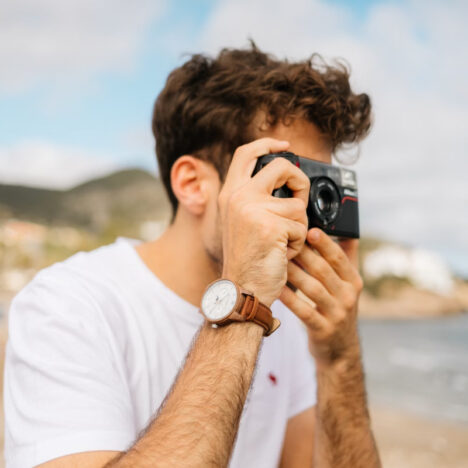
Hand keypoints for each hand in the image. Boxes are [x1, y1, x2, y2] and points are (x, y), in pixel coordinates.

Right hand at [219, 138, 309, 306]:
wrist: (243, 290)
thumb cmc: (248, 259)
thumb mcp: (243, 222)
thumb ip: (256, 198)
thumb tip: (287, 182)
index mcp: (230, 194)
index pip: (246, 153)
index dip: (267, 143)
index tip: (285, 145)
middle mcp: (239, 197)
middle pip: (281, 166)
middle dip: (299, 182)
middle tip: (298, 201)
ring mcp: (253, 209)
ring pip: (297, 205)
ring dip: (297, 227)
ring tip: (281, 243)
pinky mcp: (271, 225)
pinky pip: (301, 226)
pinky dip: (298, 243)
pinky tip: (282, 254)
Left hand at [280, 228, 363, 366]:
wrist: (340, 348)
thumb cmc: (338, 307)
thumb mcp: (348, 284)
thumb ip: (347, 258)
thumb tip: (346, 229)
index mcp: (353, 281)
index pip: (339, 258)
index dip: (324, 243)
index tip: (309, 230)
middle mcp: (348, 296)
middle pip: (323, 270)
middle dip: (303, 254)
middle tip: (284, 241)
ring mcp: (337, 314)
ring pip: (312, 289)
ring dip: (293, 273)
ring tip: (277, 260)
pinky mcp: (323, 329)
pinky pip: (303, 310)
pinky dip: (290, 298)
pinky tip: (277, 287)